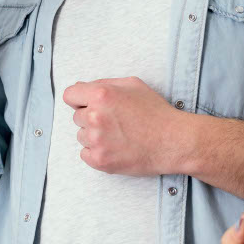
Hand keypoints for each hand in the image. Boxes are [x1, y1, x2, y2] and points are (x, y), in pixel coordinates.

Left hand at [64, 76, 190, 175]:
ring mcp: (96, 140)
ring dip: (95, 136)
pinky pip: (85, 154)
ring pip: (81, 136)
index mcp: (101, 95)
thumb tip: (81, 88)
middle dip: (91, 117)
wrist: (173, 141)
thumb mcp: (134, 85)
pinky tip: (116, 148)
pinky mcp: (99, 160)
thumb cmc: (156, 112)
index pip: (70, 95)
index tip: (89, 105)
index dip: (80, 99)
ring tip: (119, 135)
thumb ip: (104, 83)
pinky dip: (97, 152)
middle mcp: (95, 116)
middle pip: (77, 116)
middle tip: (115, 121)